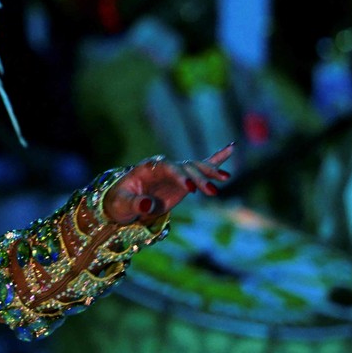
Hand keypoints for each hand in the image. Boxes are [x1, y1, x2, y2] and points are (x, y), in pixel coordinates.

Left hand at [104, 145, 233, 223]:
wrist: (123, 204)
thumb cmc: (119, 202)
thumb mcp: (122, 204)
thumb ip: (135, 204)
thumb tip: (148, 205)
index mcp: (147, 167)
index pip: (167, 167)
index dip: (179, 176)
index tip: (190, 188)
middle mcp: (164, 166)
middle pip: (185, 168)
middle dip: (199, 179)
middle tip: (212, 192)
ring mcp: (175, 172)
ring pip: (196, 168)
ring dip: (210, 173)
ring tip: (226, 179)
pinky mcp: (184, 180)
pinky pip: (201, 168)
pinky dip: (216, 159)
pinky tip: (231, 147)